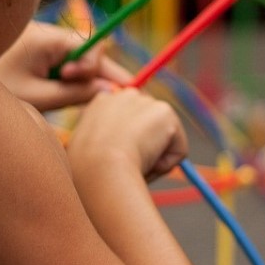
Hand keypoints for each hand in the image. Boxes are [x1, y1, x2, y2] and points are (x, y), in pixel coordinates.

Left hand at [0, 20, 131, 111]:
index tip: (72, 82)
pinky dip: (67, 76)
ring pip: (79, 55)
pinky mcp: (40, 47)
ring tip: (58, 95)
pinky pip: (66, 58)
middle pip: (90, 49)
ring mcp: (46, 38)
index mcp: (49, 38)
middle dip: (93, 74)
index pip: (93, 45)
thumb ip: (74, 94)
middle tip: (88, 98)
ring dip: (79, 77)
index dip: (93, 67)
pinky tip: (53, 91)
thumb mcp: (38, 97)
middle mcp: (51, 32)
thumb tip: (110, 92)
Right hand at [68, 88, 186, 182]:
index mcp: (101, 103)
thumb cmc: (86, 168)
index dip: (127, 142)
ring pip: (163, 140)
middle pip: (148, 127)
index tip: (119, 159)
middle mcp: (124, 95)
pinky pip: (177, 150)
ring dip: (153, 159)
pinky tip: (146, 164)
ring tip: (132, 165)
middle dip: (145, 146)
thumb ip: (104, 144)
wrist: (98, 167)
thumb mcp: (87, 150)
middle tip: (128, 166)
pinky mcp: (165, 112)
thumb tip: (119, 156)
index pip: (126, 120)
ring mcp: (145, 102)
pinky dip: (166, 165)